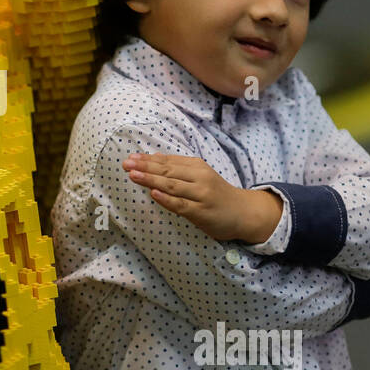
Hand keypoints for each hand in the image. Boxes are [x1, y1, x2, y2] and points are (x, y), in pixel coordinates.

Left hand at [123, 153, 255, 241]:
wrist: (244, 212)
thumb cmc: (217, 194)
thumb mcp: (200, 175)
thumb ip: (178, 167)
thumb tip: (153, 157)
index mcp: (197, 167)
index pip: (168, 161)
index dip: (148, 159)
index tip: (131, 157)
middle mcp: (199, 178)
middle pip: (168, 171)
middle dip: (145, 167)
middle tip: (126, 164)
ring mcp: (201, 195)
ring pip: (172, 186)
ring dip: (151, 179)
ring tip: (133, 175)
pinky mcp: (201, 212)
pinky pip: (181, 205)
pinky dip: (167, 198)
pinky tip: (154, 193)